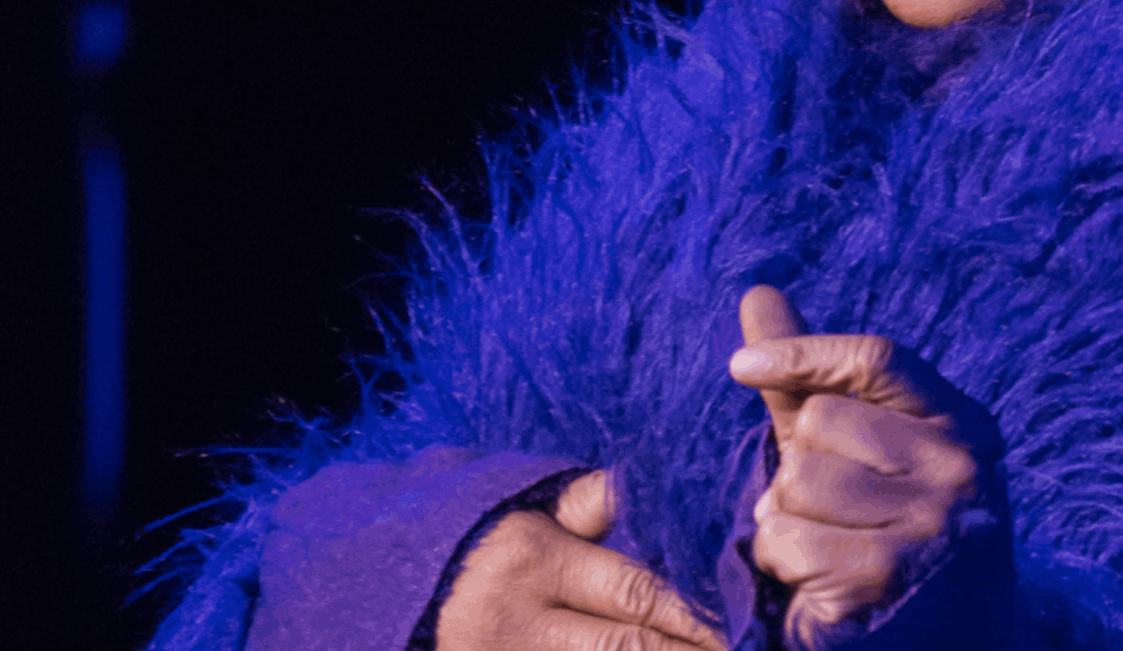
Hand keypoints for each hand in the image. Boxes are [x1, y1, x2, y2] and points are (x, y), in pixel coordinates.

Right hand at [436, 469, 723, 650]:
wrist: (385, 589)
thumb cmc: (472, 540)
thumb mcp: (523, 510)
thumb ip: (586, 505)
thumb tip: (654, 488)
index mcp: (533, 558)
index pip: (634, 591)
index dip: (692, 614)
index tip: (737, 625)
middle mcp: (520, 621)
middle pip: (627, 647)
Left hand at [728, 287, 989, 648]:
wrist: (954, 646)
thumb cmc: (892, 536)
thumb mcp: (864, 451)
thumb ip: (814, 379)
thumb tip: (757, 292)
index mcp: (964, 426)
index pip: (877, 359)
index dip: (804, 353)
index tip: (740, 367)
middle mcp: (960, 470)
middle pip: (822, 422)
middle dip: (801, 467)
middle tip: (835, 514)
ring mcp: (928, 527)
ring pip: (796, 482)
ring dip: (786, 521)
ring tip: (827, 551)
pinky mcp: (882, 580)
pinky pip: (784, 540)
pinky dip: (780, 564)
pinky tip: (819, 585)